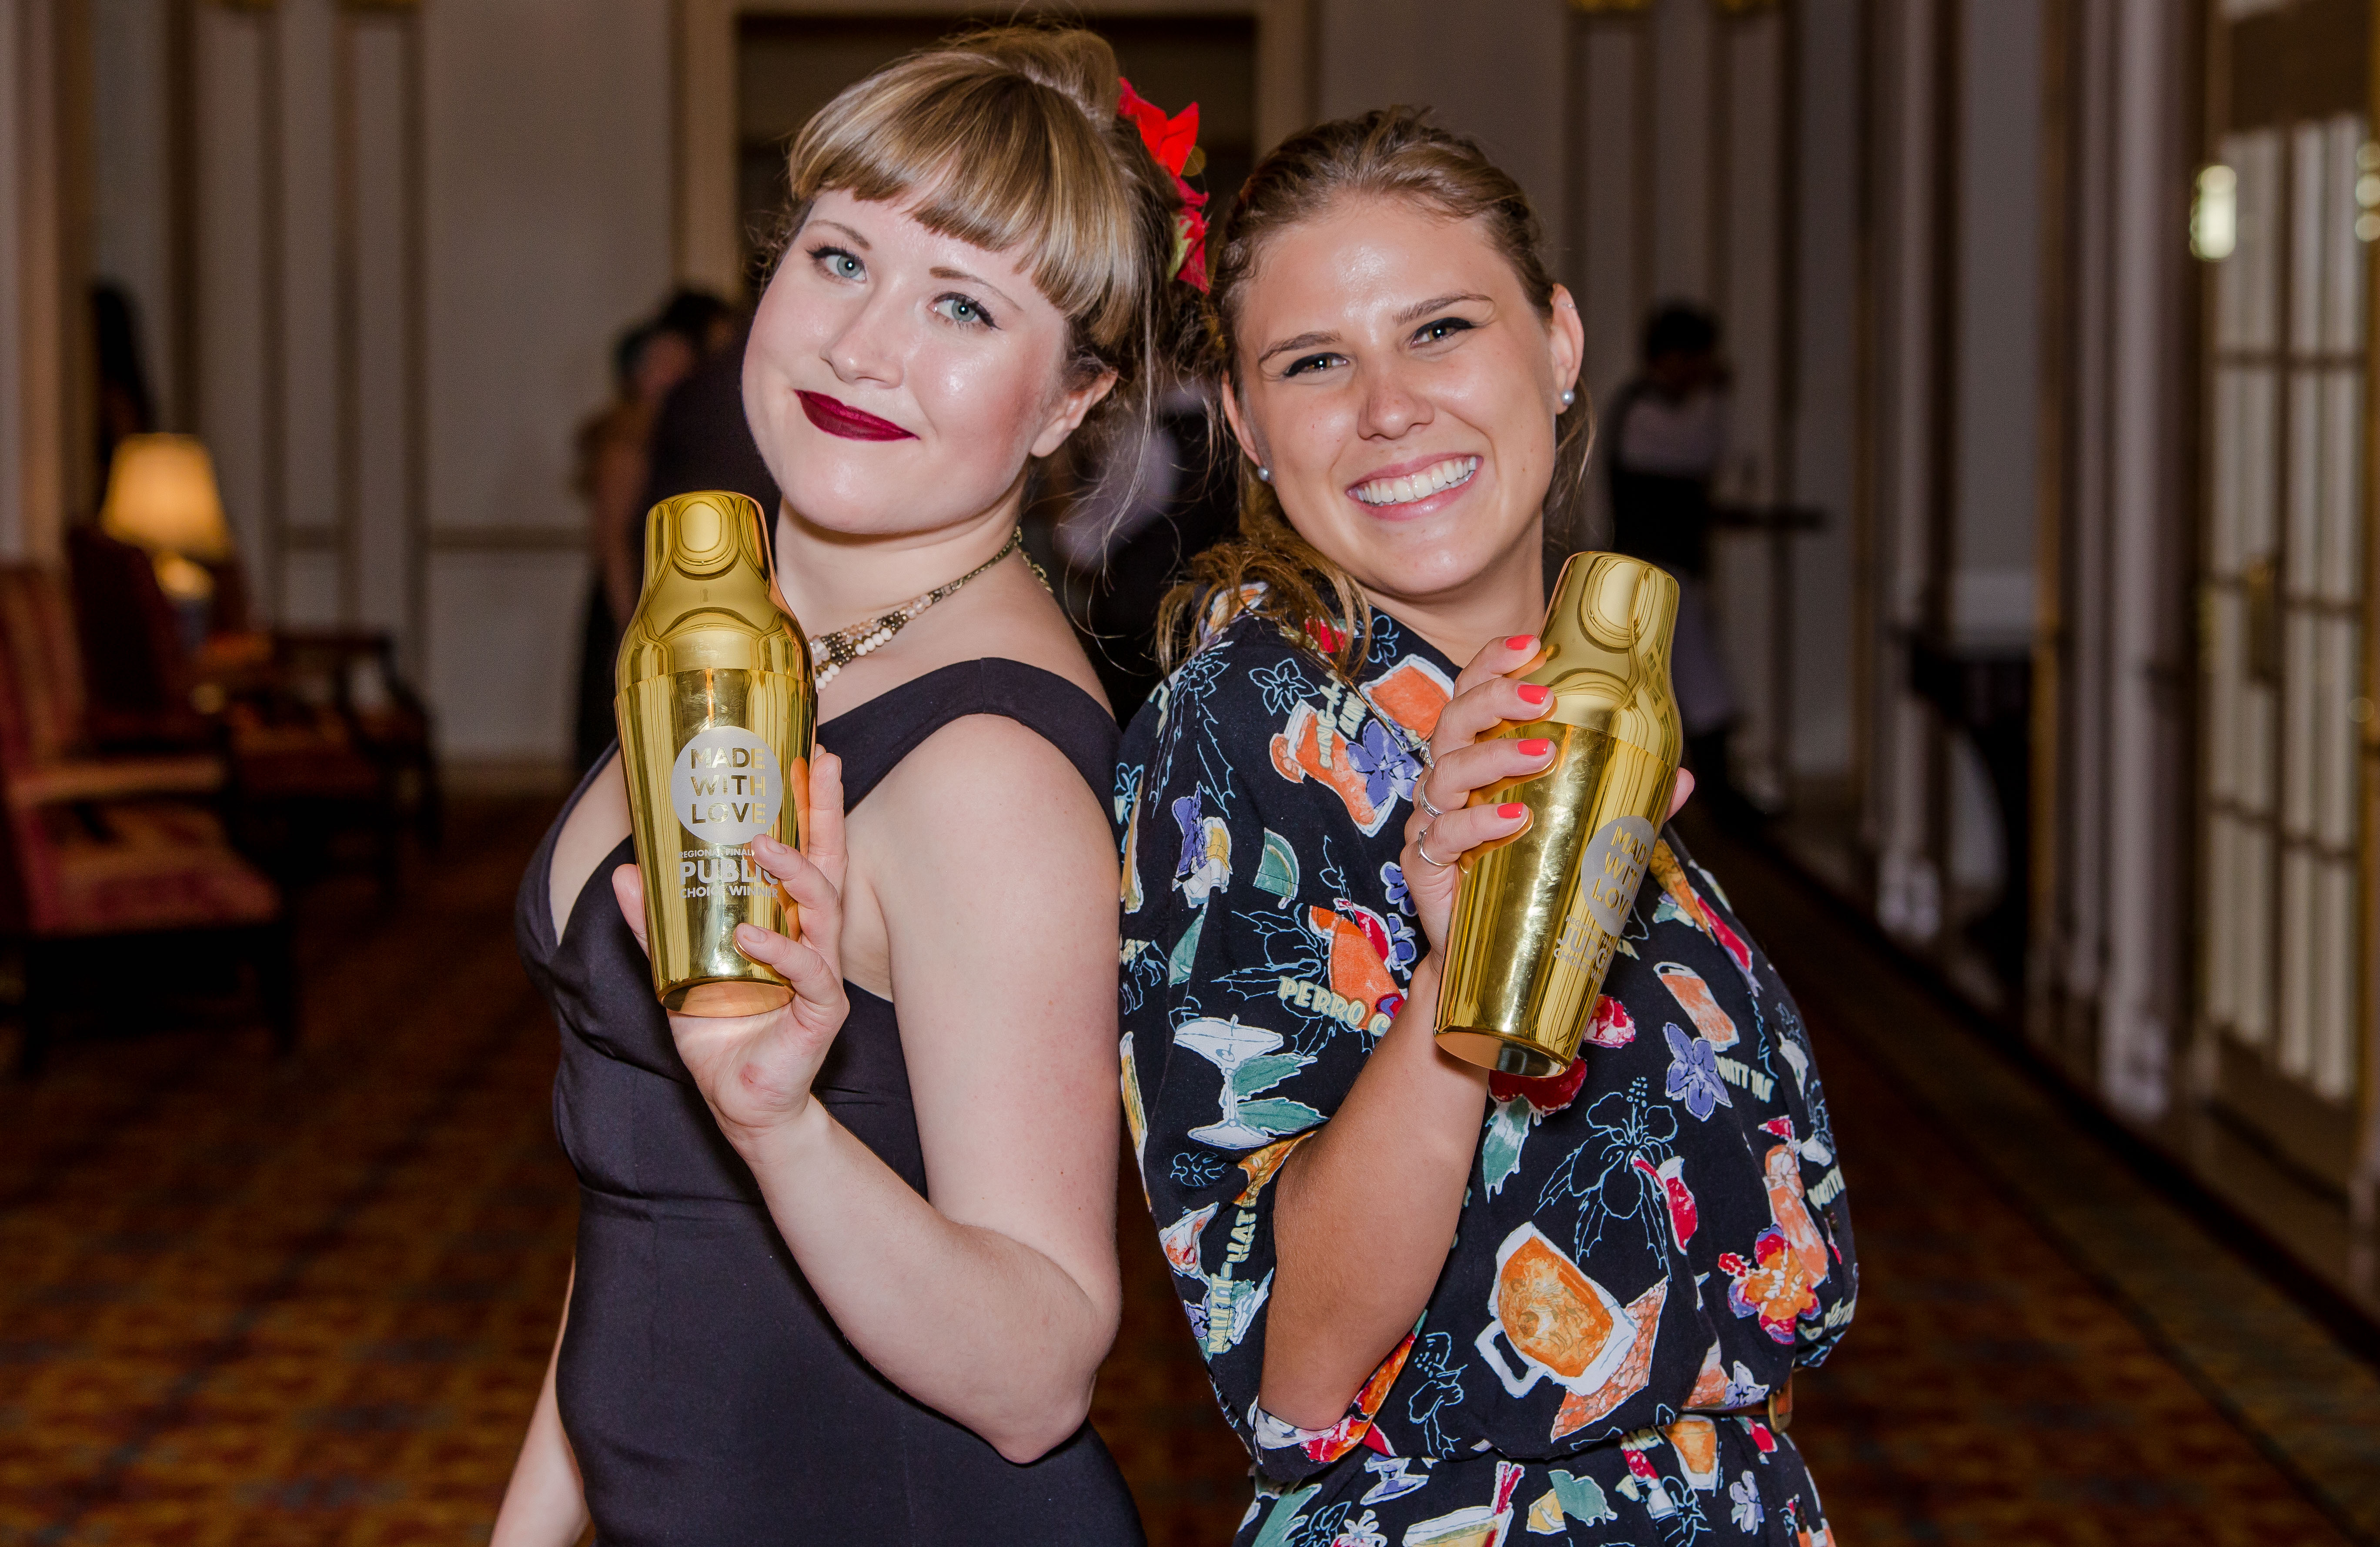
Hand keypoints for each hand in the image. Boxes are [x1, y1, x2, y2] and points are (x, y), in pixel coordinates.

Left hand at [612, 751, 851, 1149]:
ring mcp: (821, 974)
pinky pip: (807, 973)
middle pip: (831, 864)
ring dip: (796, 874)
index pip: (809, 853)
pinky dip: (780, 951)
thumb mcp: (676, 971)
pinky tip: (750, 937)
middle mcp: (813, 939)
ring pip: (823, 910)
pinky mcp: (821, 1012)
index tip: (814, 756)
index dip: (814, 807)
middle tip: (820, 768)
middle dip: (828, 814)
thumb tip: (624, 873)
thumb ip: (655, 925)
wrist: (739, 1102)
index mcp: (788, 922)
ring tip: (764, 849)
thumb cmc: (718, 1033)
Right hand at [1400, 636, 1695, 952]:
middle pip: (1453, 719)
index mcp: (1477, 756)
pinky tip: (1516, 820)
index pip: (1474, 692)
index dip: (1494, 662)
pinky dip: (1478, 824)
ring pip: (1447, 770)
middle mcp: (1448, 780)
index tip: (1533, 644)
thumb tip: (1683, 780)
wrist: (1488, 957)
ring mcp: (1432, 820)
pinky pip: (1443, 834)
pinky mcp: (1423, 863)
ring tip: (1545, 753)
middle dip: (1495, 697)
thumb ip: (1626, 805)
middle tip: (1544, 695)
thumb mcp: (1583, 833)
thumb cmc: (1528, 878)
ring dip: (1494, 755)